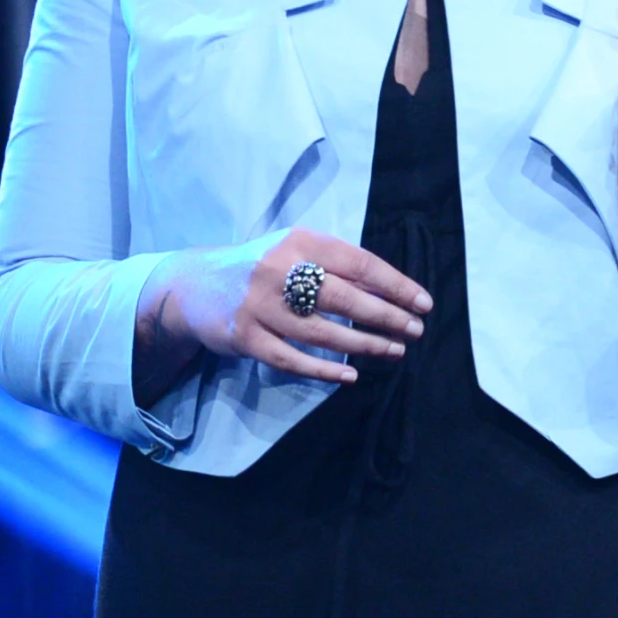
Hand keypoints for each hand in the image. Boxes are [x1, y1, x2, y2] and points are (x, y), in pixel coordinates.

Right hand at [135, 227, 429, 399]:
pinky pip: (291, 358)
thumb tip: (391, 290)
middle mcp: (279, 268)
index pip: (358, 262)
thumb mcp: (294, 251)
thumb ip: (334, 264)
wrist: (195, 285)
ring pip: (322, 332)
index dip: (395, 285)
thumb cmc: (260, 268)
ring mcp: (260, 305)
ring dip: (363, 345)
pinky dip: (323, 370)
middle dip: (386, 316)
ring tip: (394, 352)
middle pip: (344, 297)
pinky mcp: (245, 336)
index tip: (422, 303)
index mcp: (299, 241)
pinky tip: (350, 376)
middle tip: (415, 331)